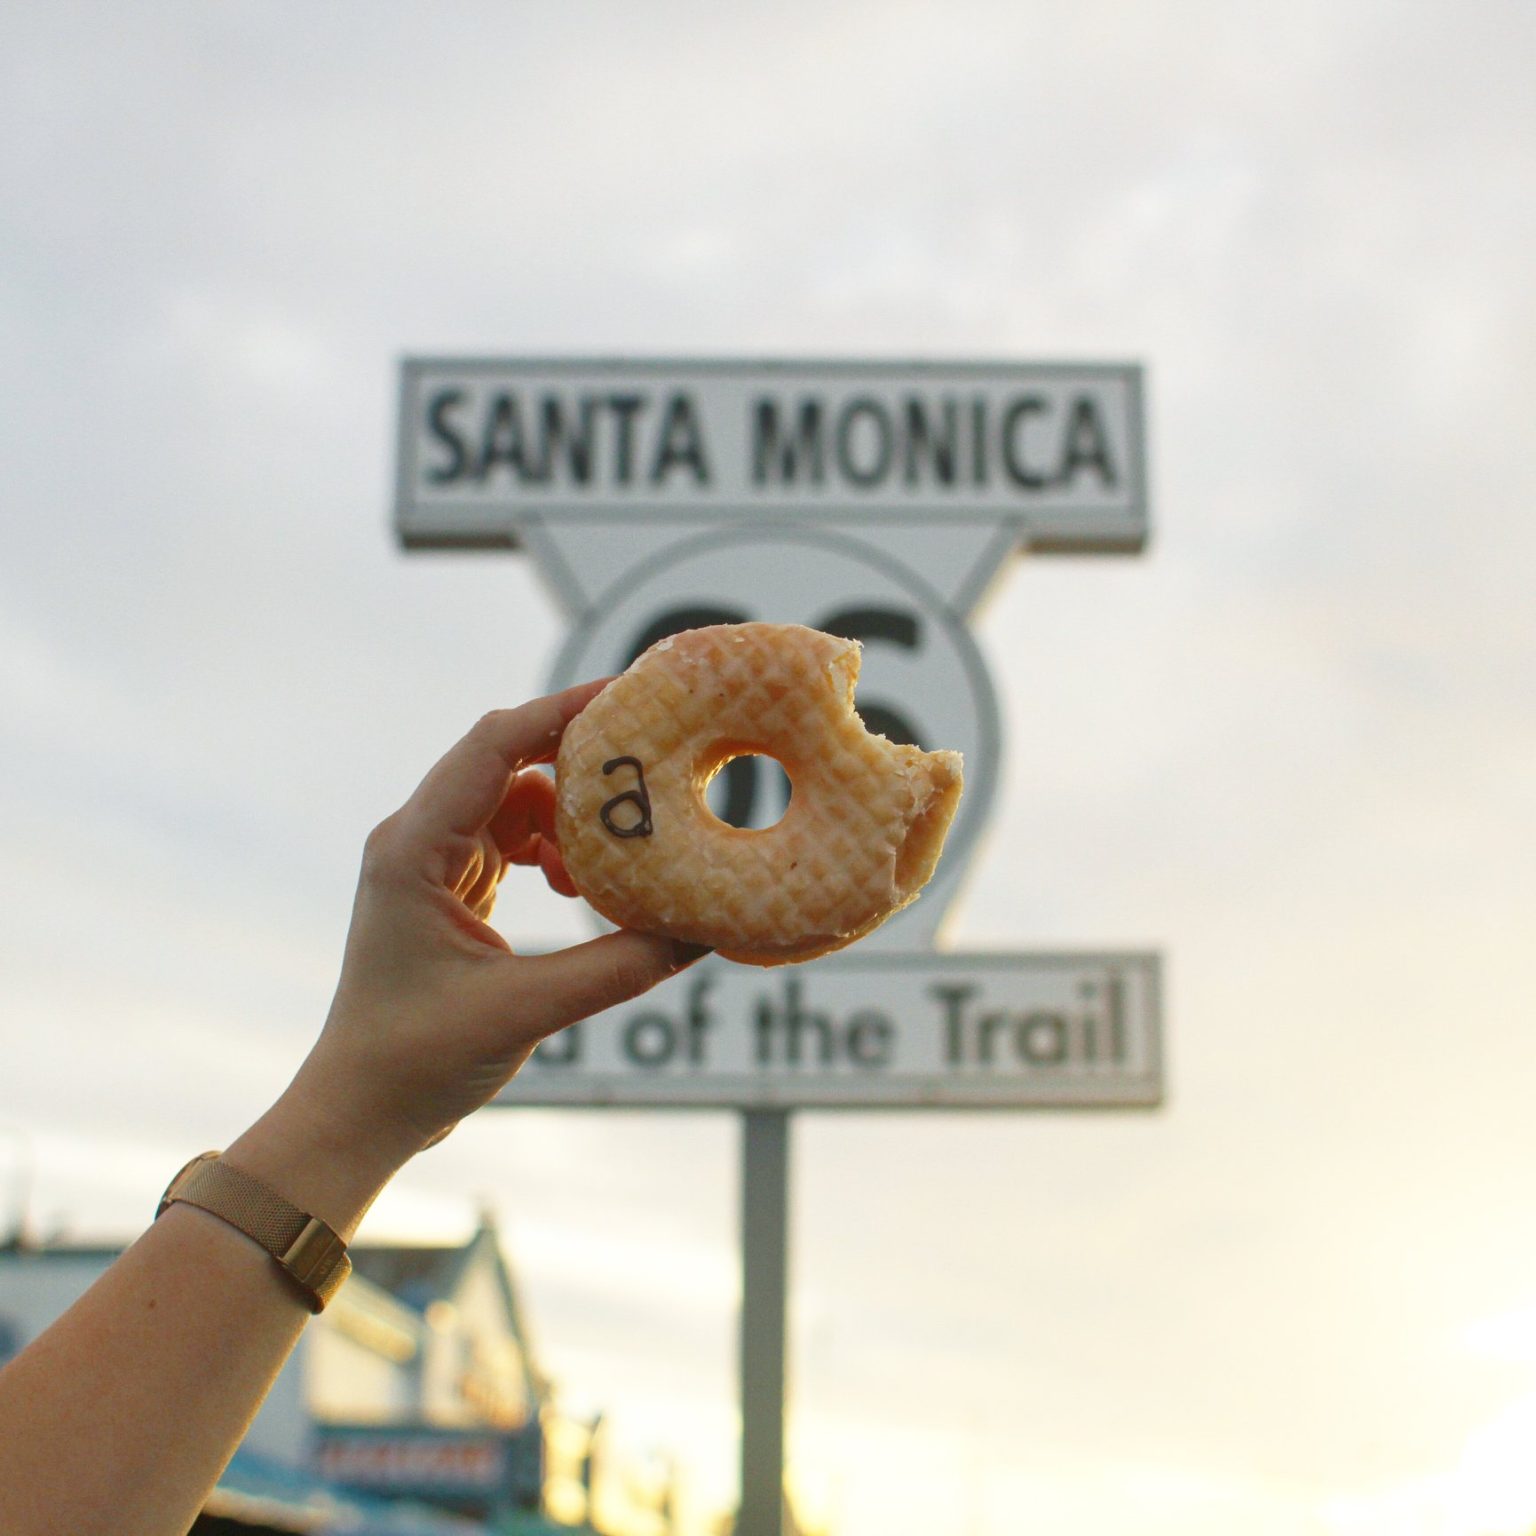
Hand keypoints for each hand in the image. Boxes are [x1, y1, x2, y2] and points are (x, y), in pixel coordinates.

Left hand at [264, 681, 705, 1189]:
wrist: (359, 1110)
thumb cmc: (414, 1061)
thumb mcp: (524, 1010)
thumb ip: (616, 968)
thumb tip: (700, 932)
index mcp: (414, 849)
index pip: (492, 746)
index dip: (558, 711)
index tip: (626, 693)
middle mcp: (416, 840)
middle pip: (507, 762)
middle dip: (578, 758)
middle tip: (649, 761)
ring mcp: (430, 862)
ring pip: (514, 800)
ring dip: (568, 817)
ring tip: (614, 857)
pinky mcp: (449, 889)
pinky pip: (511, 839)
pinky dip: (555, 848)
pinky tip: (583, 887)